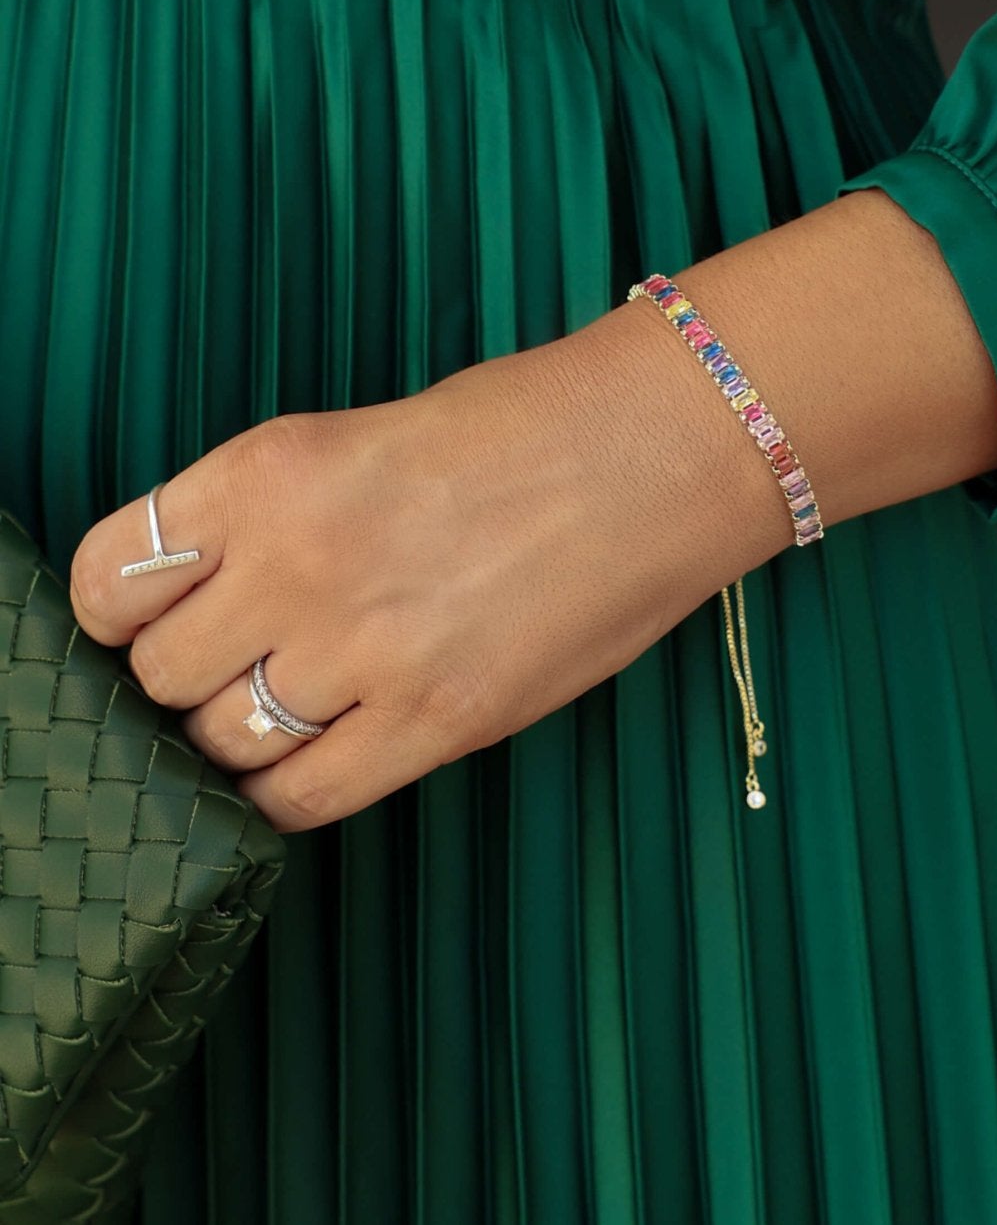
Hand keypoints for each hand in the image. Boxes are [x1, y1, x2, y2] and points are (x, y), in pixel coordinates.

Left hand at [67, 310, 788, 832]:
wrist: (659, 448)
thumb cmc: (521, 425)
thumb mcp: (355, 436)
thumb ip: (265, 517)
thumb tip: (199, 603)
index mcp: (266, 470)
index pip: (109, 578)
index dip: (115, 614)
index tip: (142, 621)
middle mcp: (297, 561)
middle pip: (161, 675)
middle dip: (186, 677)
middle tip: (238, 659)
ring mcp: (367, 651)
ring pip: (222, 743)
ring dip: (239, 735)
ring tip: (296, 701)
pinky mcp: (439, 721)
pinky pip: (301, 800)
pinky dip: (286, 792)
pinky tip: (318, 756)